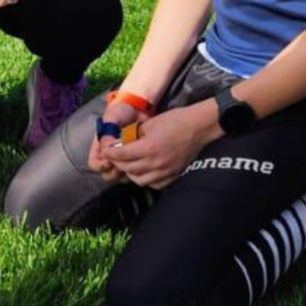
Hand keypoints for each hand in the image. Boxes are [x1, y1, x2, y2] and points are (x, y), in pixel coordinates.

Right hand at [87, 95, 151, 176]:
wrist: (139, 107)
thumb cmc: (122, 110)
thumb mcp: (112, 117)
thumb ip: (107, 133)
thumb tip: (107, 150)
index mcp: (100, 146)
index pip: (94, 164)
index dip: (100, 166)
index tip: (110, 161)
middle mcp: (109, 155)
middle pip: (107, 174)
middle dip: (114, 172)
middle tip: (122, 165)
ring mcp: (122, 158)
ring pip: (120, 176)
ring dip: (125, 173)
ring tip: (133, 163)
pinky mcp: (135, 159)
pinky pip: (133, 172)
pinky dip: (136, 170)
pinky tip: (141, 161)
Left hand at [100, 99, 216, 189]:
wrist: (200, 126)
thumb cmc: (177, 120)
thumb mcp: (151, 123)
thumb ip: (135, 134)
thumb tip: (122, 140)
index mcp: (149, 147)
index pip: (122, 155)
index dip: (111, 153)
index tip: (106, 151)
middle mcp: (156, 163)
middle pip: (128, 169)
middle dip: (118, 163)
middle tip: (114, 157)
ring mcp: (165, 171)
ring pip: (139, 181)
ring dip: (130, 173)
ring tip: (128, 165)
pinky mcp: (174, 175)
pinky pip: (154, 184)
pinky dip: (146, 180)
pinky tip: (144, 172)